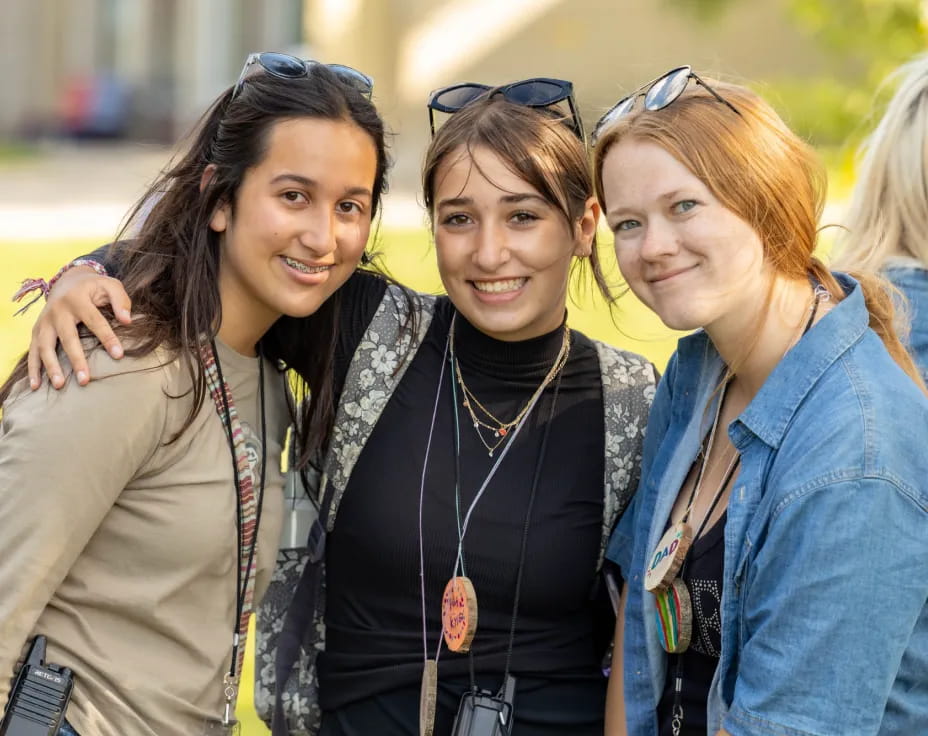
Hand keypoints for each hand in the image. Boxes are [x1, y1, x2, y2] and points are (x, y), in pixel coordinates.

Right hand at [28, 267, 131, 389]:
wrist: (67, 281)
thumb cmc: (94, 287)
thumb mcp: (110, 285)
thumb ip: (121, 301)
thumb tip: (127, 321)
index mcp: (77, 299)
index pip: (95, 321)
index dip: (107, 338)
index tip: (118, 355)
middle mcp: (58, 311)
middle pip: (67, 338)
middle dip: (76, 359)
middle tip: (85, 379)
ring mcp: (44, 321)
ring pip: (45, 346)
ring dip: (51, 367)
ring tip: (59, 385)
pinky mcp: (36, 330)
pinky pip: (32, 351)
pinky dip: (33, 368)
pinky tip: (36, 385)